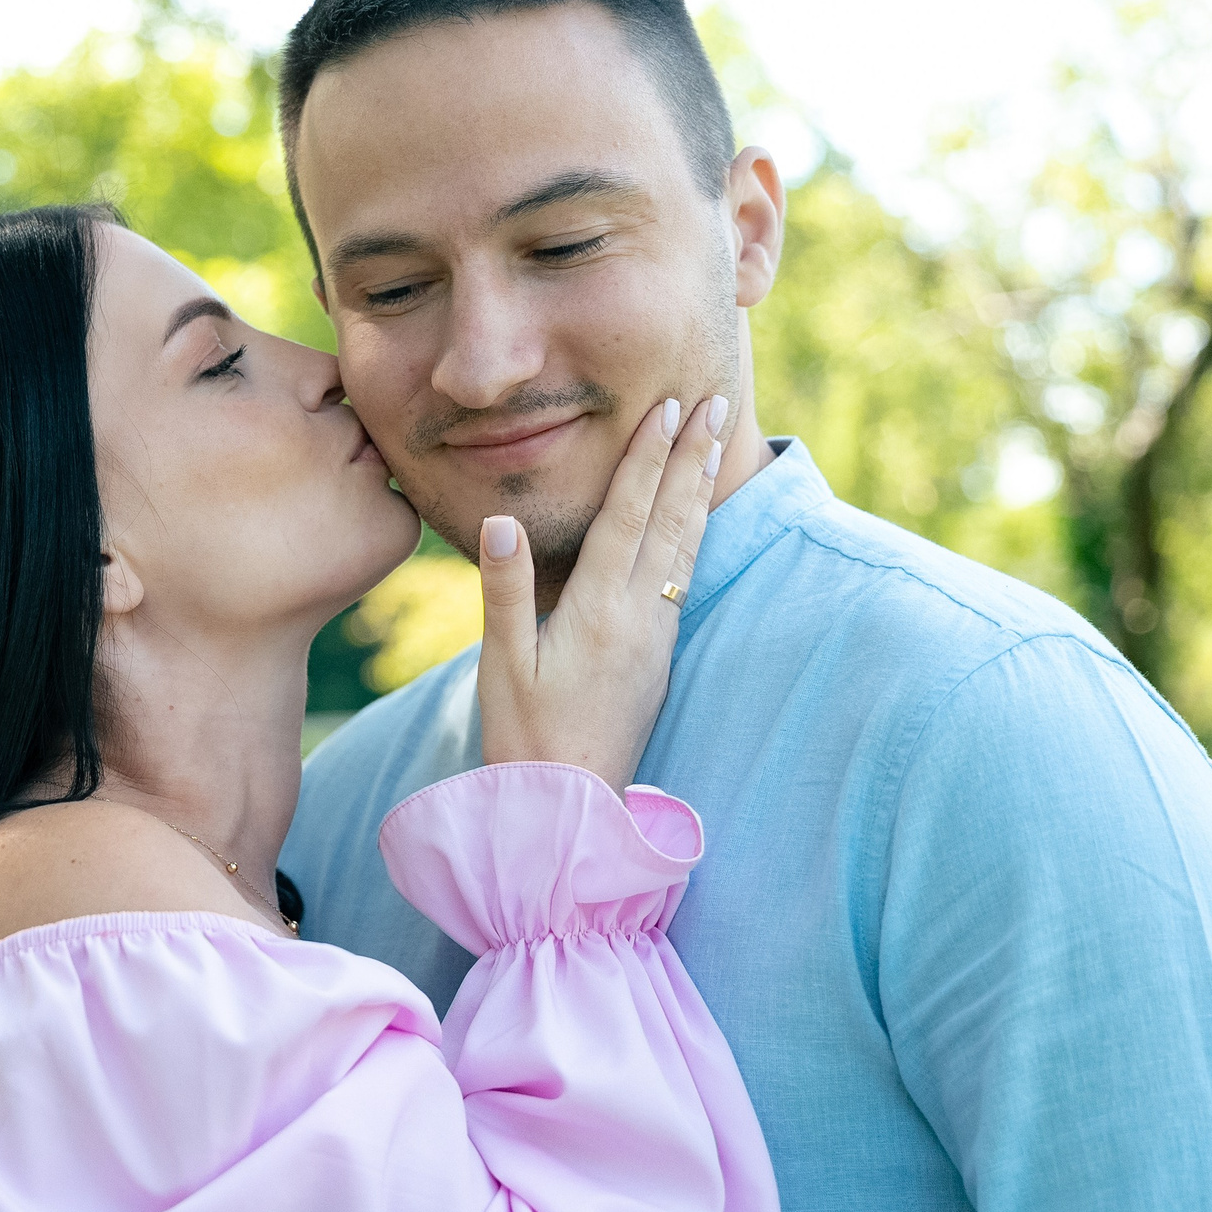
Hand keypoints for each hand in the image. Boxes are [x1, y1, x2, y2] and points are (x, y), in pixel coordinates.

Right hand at [476, 394, 723, 789]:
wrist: (570, 808)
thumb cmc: (526, 738)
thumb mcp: (502, 664)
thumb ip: (504, 590)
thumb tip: (499, 521)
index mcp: (599, 611)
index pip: (627, 516)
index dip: (647, 459)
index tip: (667, 408)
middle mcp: (638, 617)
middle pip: (671, 520)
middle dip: (689, 458)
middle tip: (711, 403)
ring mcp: (655, 637)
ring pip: (684, 547)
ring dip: (698, 489)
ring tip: (713, 444)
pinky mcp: (658, 656)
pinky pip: (683, 576)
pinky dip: (692, 534)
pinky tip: (696, 519)